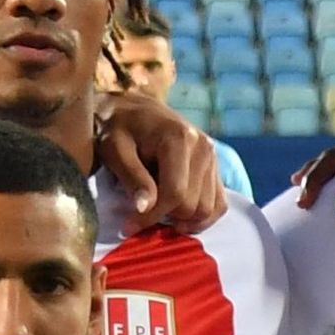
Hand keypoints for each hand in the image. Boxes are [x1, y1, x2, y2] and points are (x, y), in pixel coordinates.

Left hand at [100, 95, 226, 230]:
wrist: (132, 108)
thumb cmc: (118, 128)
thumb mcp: (115, 150)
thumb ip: (133, 178)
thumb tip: (144, 208)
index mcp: (179, 138)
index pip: (175, 193)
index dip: (152, 216)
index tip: (128, 226)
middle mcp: (203, 147)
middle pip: (192, 204)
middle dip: (164, 217)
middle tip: (138, 218)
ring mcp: (213, 157)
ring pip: (207, 208)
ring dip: (181, 219)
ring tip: (156, 215)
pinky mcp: (215, 166)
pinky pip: (219, 204)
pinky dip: (201, 217)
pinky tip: (178, 218)